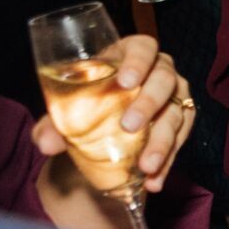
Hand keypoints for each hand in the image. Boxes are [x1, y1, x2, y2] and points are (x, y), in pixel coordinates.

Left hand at [29, 35, 194, 193]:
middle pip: (164, 80)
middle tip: (129, 126)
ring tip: (146, 166)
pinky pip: (181, 140)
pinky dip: (167, 161)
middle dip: (148, 104)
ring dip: (162, 141)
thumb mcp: (68, 109)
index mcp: (132, 55)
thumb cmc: (88, 102)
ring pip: (177, 113)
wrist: (102, 123)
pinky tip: (153, 180)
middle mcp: (161, 71)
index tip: (126, 82)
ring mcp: (175, 96)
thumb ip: (54, 124)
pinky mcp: (182, 120)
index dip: (138, 62)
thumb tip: (46, 144)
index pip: (143, 48)